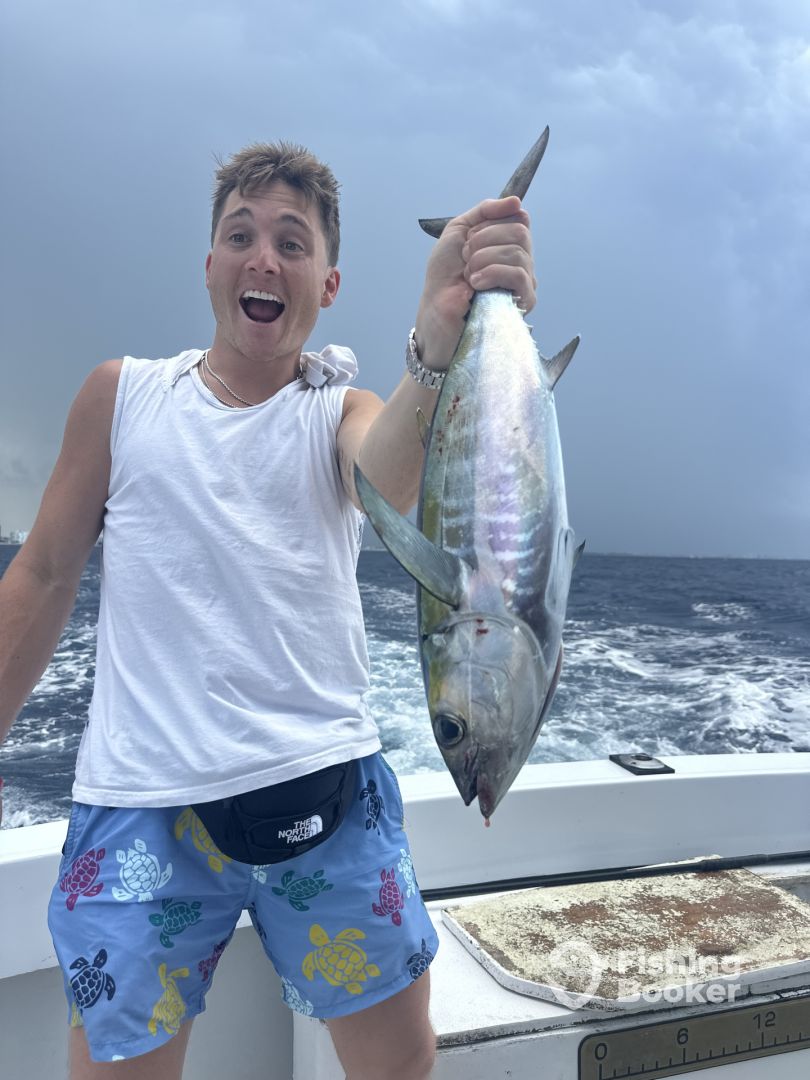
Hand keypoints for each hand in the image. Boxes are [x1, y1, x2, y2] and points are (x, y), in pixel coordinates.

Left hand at [414, 195, 535, 370]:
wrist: (436, 309)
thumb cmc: (445, 276)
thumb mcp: (459, 231)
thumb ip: (485, 211)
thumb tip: (517, 201)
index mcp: (508, 244)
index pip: (519, 219)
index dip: (491, 223)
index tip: (470, 238)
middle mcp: (521, 261)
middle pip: (520, 232)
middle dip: (484, 240)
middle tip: (466, 259)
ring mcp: (524, 282)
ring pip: (518, 253)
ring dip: (483, 259)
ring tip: (468, 275)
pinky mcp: (523, 302)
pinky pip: (519, 275)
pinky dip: (493, 273)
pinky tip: (476, 283)